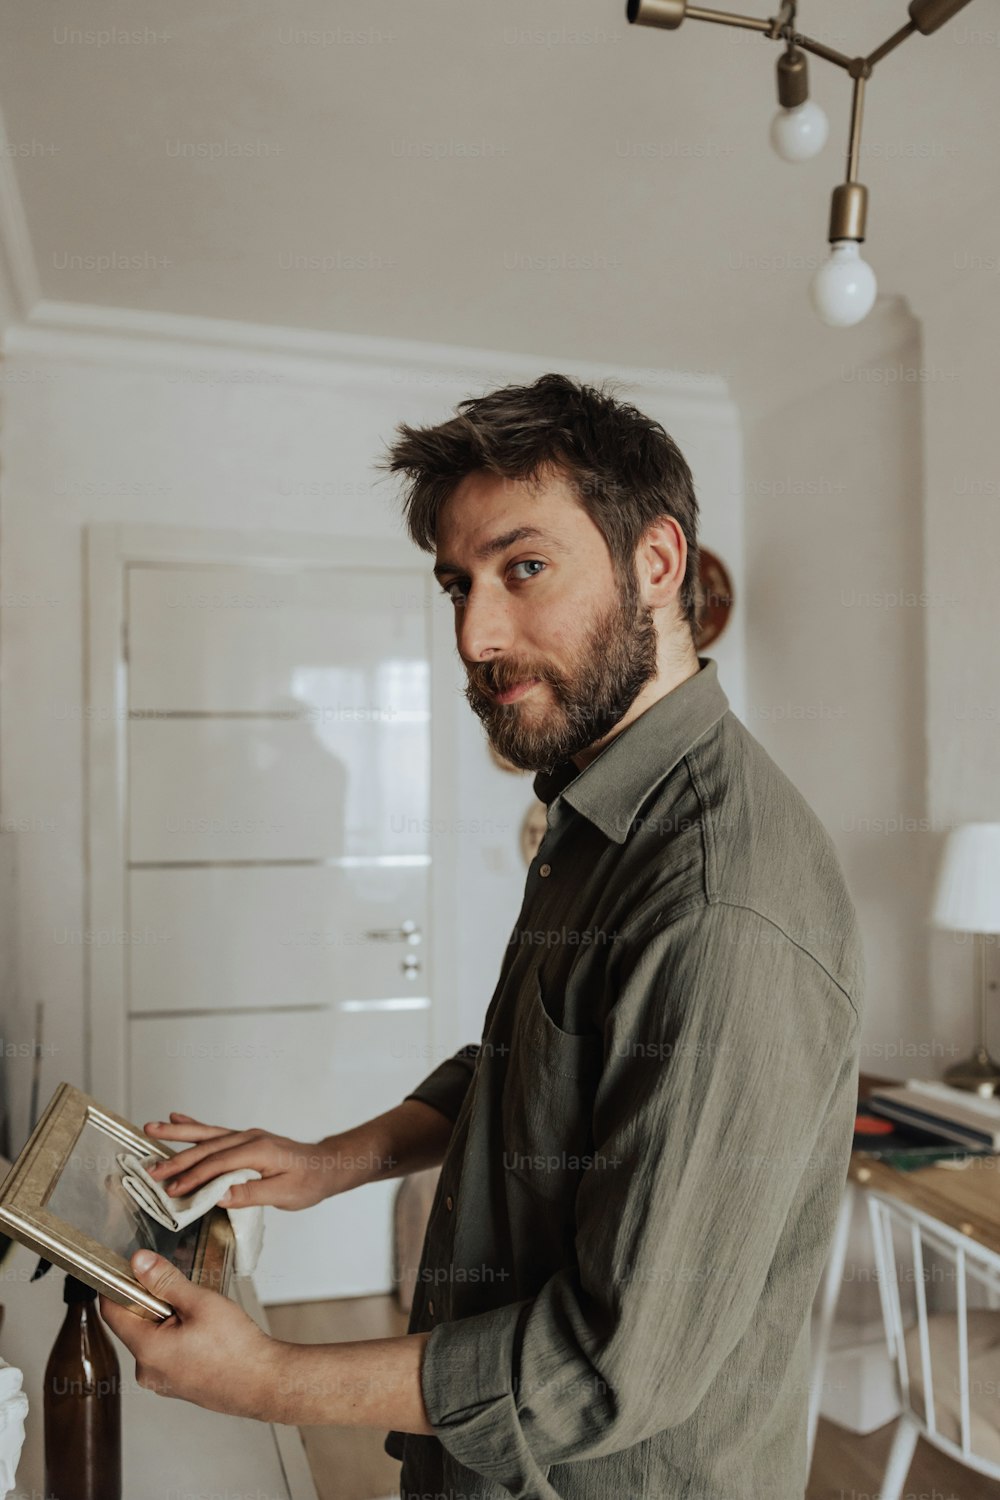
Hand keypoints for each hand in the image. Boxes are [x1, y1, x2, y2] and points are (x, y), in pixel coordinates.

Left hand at [99, 1250, 285, 1419]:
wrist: (264, 1382)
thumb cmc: (237, 1348)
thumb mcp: (200, 1302)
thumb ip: (165, 1280)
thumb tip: (139, 1262)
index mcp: (147, 1351)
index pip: (111, 1311)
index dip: (119, 1284)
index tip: (135, 1269)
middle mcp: (148, 1371)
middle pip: (134, 1323)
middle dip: (154, 1302)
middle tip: (185, 1295)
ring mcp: (162, 1382)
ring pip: (153, 1338)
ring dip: (169, 1320)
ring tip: (202, 1318)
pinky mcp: (177, 1385)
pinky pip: (167, 1353)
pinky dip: (179, 1337)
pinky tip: (206, 1335)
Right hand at [141, 1113, 340, 1210]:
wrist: (326, 1166)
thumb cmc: (309, 1182)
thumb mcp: (285, 1194)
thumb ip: (252, 1194)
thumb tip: (220, 1196)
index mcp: (258, 1150)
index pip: (218, 1164)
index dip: (193, 1178)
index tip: (171, 1190)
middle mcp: (249, 1138)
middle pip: (207, 1148)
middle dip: (176, 1159)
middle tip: (150, 1170)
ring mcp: (246, 1136)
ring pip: (206, 1135)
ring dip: (177, 1133)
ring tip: (151, 1128)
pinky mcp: (244, 1140)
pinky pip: (214, 1132)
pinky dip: (194, 1126)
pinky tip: (177, 1118)